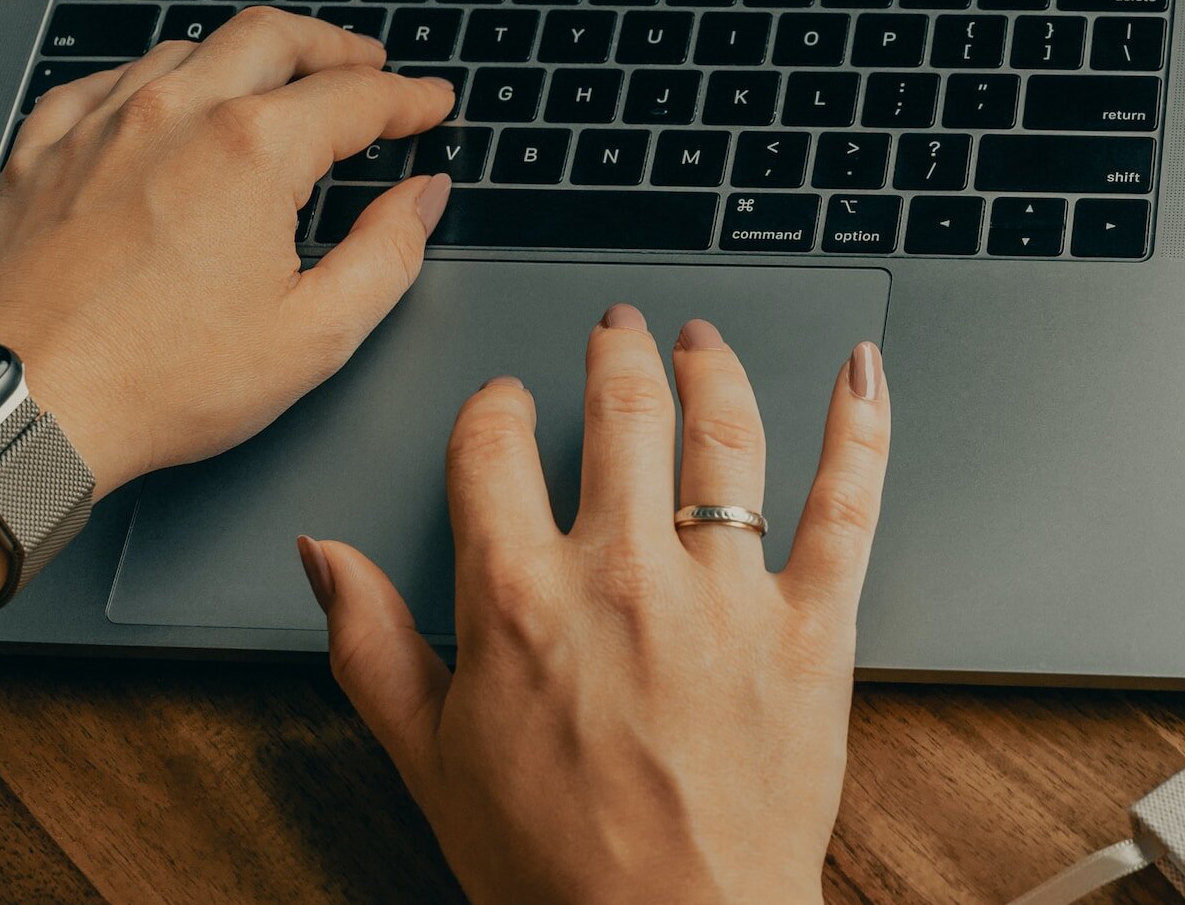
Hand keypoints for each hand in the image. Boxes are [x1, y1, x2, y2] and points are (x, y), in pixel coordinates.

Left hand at [0, 7, 456, 493]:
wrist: (24, 409)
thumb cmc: (158, 382)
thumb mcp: (314, 334)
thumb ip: (387, 252)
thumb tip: (421, 199)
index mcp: (252, 150)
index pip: (356, 96)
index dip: (408, 98)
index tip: (430, 104)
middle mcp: (175, 114)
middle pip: (272, 37)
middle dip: (334, 46)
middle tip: (367, 64)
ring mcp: (101, 126)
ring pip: (189, 48)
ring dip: (247, 54)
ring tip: (275, 79)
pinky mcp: (42, 152)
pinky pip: (103, 82)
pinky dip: (152, 78)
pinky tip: (163, 102)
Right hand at [302, 310, 890, 904]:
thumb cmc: (551, 870)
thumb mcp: (428, 762)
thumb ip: (371, 645)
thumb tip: (323, 555)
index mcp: (518, 599)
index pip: (494, 450)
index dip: (497, 410)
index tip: (506, 404)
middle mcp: (624, 575)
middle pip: (620, 414)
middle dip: (614, 356)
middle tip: (617, 333)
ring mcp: (727, 594)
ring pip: (724, 435)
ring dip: (713, 367)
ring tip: (703, 340)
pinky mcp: (815, 625)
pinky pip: (847, 501)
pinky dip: (861, 424)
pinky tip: (861, 368)